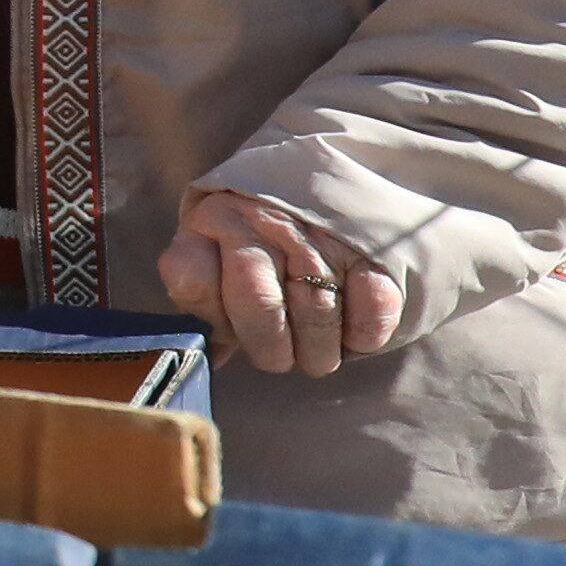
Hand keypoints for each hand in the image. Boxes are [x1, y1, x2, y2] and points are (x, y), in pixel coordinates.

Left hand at [158, 186, 405, 378]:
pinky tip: (350, 333)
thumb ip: (208, 306)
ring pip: (317, 314)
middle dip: (270, 350)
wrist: (335, 207)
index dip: (214, 319)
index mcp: (211, 221)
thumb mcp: (222, 265)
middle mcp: (262, 217)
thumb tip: (209, 358)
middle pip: (258, 303)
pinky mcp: (373, 247)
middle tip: (281, 358)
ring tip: (316, 350)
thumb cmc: (264, 254)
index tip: (230, 335)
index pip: (192, 277)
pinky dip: (361, 338)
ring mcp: (320, 230)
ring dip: (318, 351)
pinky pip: (371, 312)